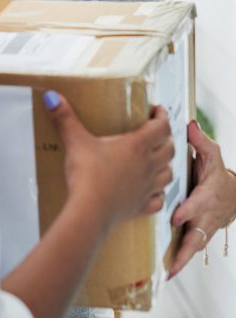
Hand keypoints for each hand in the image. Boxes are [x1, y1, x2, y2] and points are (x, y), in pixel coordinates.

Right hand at [45, 92, 173, 229]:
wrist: (90, 212)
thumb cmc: (86, 175)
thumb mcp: (75, 141)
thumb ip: (64, 117)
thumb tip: (51, 96)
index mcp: (136, 146)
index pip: (161, 127)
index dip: (163, 116)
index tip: (157, 109)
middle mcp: (148, 166)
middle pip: (169, 149)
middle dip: (166, 138)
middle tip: (157, 132)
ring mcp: (147, 188)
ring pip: (169, 174)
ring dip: (166, 165)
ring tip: (156, 159)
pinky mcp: (141, 207)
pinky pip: (159, 200)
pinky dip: (159, 193)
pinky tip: (151, 190)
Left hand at [168, 120, 235, 278]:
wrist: (235, 195)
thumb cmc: (218, 174)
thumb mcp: (212, 155)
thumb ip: (200, 141)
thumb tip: (189, 124)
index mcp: (207, 195)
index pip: (198, 204)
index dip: (188, 211)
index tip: (176, 216)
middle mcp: (206, 215)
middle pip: (197, 234)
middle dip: (185, 247)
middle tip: (172, 261)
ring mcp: (204, 227)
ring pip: (195, 246)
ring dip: (183, 260)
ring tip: (168, 273)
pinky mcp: (200, 234)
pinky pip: (192, 249)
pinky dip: (182, 261)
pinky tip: (168, 271)